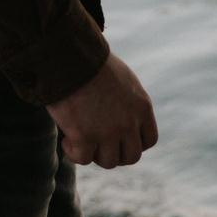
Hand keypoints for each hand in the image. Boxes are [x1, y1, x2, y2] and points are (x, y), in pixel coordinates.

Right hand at [48, 52, 156, 168]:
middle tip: (98, 143)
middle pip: (131, 156)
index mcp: (142, 106)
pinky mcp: (85, 136)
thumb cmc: (90, 62)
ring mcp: (108, 131)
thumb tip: (117, 117)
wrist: (69, 55)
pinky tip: (66, 140)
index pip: (149, 140)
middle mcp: (129, 122)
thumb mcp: (122, 80)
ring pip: (109, 161)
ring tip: (80, 139)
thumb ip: (128, 101)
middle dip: (115, 153)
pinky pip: (83, 158)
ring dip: (94, 154)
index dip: (134, 144)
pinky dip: (74, 153)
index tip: (119, 139)